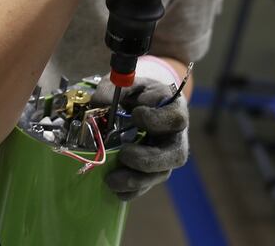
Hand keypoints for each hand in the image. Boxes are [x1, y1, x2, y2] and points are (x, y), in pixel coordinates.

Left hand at [93, 76, 188, 200]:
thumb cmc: (135, 93)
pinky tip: (116, 190)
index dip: (156, 120)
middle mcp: (175, 136)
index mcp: (173, 109)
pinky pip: (148, 186)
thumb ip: (112, 89)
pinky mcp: (154, 170)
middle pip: (175, 154)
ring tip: (111, 179)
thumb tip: (99, 103)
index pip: (176, 118)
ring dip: (137, 180)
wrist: (139, 104)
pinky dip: (131, 191)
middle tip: (124, 154)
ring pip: (162, 174)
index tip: (135, 114)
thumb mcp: (125, 83)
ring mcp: (166, 155)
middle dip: (148, 159)